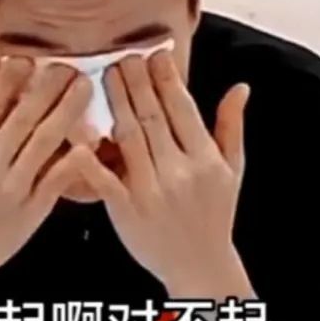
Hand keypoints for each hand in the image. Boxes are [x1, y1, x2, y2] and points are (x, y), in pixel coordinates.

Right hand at [0, 59, 92, 292]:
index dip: (11, 78)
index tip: (28, 58)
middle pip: (24, 119)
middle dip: (49, 88)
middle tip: (68, 64)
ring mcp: (12, 189)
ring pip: (46, 143)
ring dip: (68, 112)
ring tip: (85, 87)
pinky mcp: (33, 210)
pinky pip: (58, 179)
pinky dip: (74, 159)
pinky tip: (89, 140)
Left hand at [75, 50, 251, 297]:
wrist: (200, 267)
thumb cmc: (214, 215)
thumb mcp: (233, 170)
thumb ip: (231, 126)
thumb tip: (241, 86)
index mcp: (205, 158)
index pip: (182, 108)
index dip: (166, 79)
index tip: (154, 54)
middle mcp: (180, 171)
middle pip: (152, 117)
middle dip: (136, 82)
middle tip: (122, 54)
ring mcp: (152, 191)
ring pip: (129, 139)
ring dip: (116, 103)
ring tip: (104, 75)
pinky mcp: (127, 211)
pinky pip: (105, 181)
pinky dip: (91, 160)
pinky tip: (78, 137)